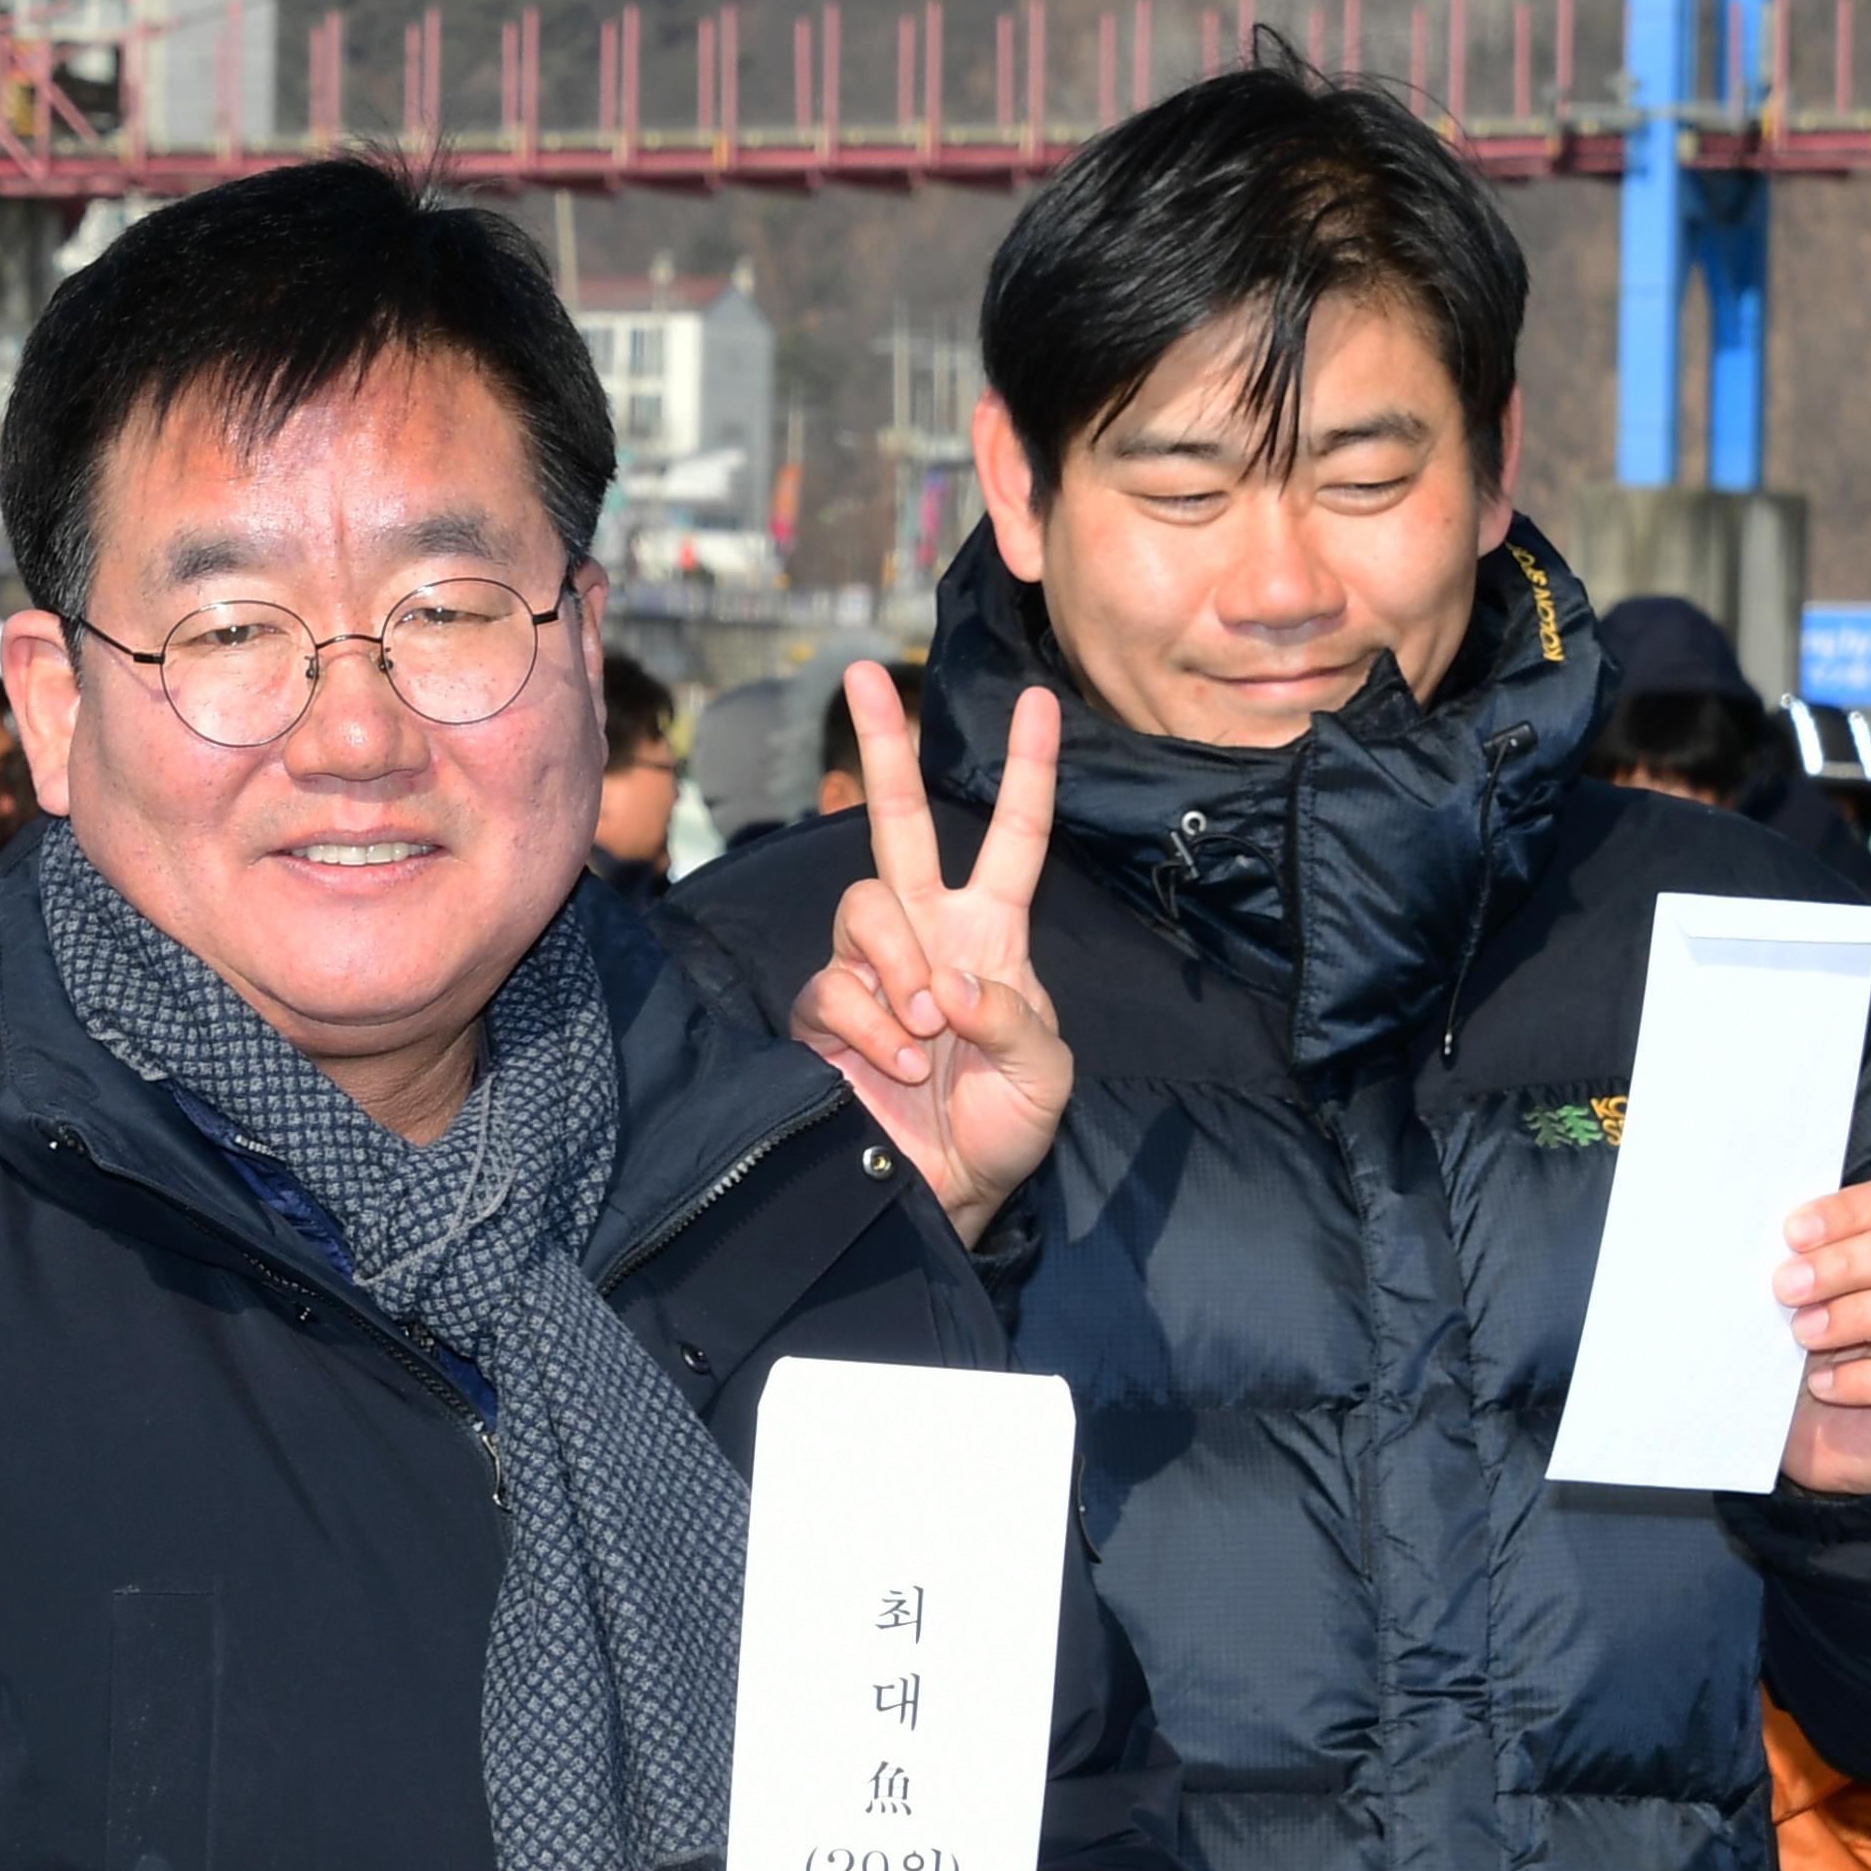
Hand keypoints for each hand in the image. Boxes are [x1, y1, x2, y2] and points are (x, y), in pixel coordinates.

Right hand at [786, 668, 1071, 1247]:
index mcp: (993, 934)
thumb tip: (948, 981)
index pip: (1016, 838)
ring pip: (865, 907)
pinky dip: (870, 1026)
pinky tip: (896, 1063)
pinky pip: (834, 988)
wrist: (939, 1195)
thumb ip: (1013, 1017)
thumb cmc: (1001, 1129)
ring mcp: (872, 969)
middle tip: (865, 674)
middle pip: (898, 822)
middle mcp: (927, 934)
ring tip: (925, 1033)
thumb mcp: (1045, 1075)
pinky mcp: (826, 1012)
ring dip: (897, 966)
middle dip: (884, 745)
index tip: (1043, 701)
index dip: (1031, 771)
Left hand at [1777, 1178, 1870, 1496]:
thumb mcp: (1797, 1298)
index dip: (1849, 1211)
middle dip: (1849, 1263)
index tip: (1791, 1234)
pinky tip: (1825, 1385)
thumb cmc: (1806, 1349)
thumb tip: (1761, 1237)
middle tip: (1787, 1289)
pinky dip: (1870, 1379)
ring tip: (1804, 1334)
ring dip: (1861, 1316)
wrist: (1814, 1432)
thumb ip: (1797, 1262)